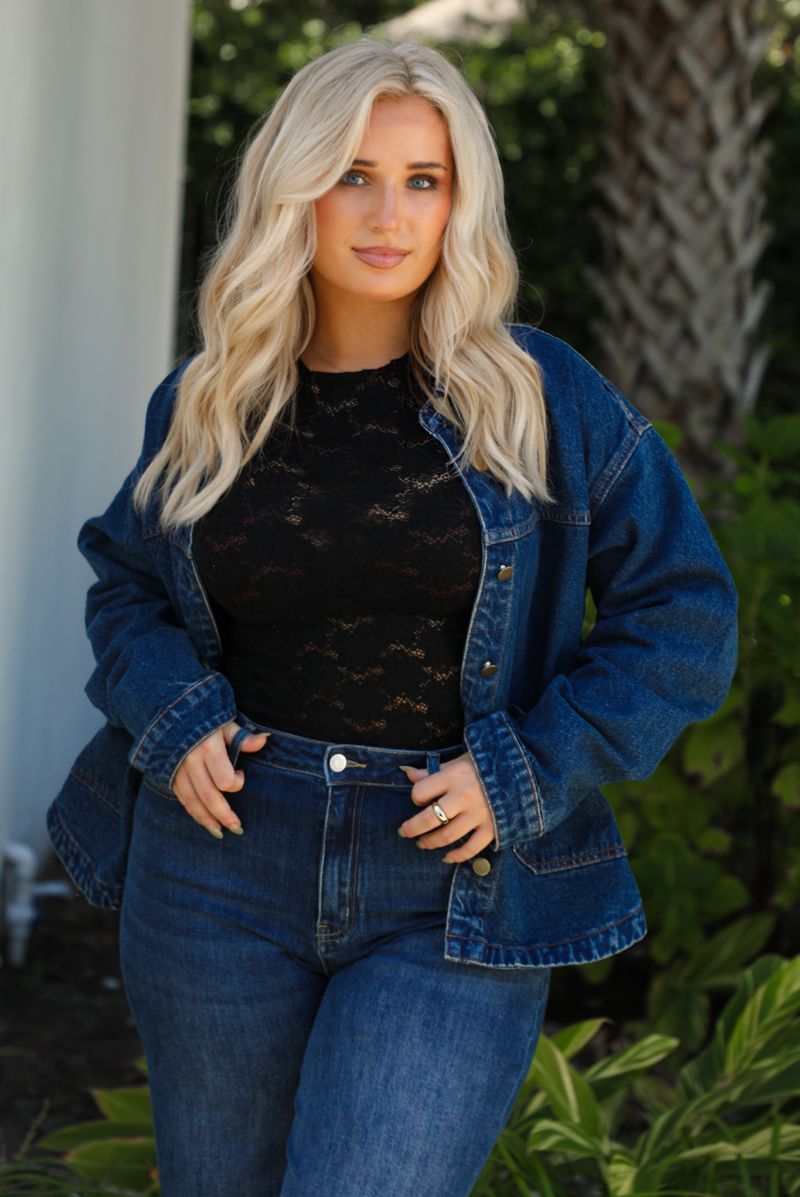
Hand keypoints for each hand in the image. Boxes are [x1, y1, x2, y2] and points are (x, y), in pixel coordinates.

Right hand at [172, 721, 267, 837]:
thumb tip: (263, 741)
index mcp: (207, 747)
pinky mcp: (170, 774)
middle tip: (237, 828)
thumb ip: (241, 736)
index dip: (236, 782)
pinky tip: (204, 821)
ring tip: (220, 833)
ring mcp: (178, 769)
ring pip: (193, 801)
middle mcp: (191, 761)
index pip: (223, 778)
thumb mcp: (224, 721)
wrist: (169, 710)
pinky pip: (182, 797)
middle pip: (208, 795)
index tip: (241, 775)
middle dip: (223, 815)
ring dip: (207, 819)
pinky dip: (193, 811)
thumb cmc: (204, 716)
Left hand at [397, 752, 494, 862]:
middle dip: (412, 828)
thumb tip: (409, 775)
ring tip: (422, 843)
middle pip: (429, 819)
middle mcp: (465, 796)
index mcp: (455, 776)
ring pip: (447, 836)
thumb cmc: (487, 765)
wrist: (524, 772)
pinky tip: (447, 856)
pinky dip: (457, 856)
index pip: (421, 792)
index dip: (417, 797)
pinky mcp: (492, 828)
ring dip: (431, 842)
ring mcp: (479, 814)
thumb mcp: (460, 761)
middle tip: (404, 832)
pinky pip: (471, 848)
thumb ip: (434, 770)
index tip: (420, 798)